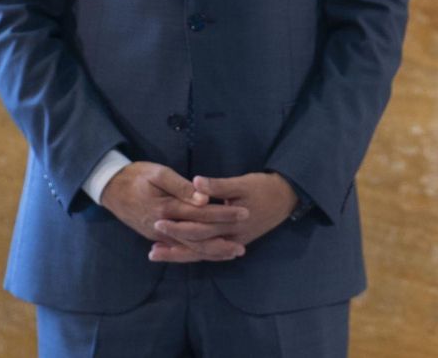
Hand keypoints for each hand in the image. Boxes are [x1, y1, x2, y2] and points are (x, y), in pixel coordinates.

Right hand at [98, 161, 249, 261]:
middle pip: (197, 237)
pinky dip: (195, 252)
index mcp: (166, 208)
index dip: (224, 214)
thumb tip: (203, 198)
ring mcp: (157, 234)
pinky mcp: (155, 236)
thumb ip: (181, 186)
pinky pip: (179, 248)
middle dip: (221, 241)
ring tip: (231, 253)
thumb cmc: (136, 176)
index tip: (244, 212)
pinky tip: (209, 253)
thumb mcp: (158, 173)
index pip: (201, 214)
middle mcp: (162, 226)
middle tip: (243, 245)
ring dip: (211, 252)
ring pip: (188, 247)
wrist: (109, 188)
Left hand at [147, 172, 299, 262]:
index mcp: (231, 222)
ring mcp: (234, 242)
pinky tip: (181, 253)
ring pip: (204, 253)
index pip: (199, 228)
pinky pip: (212, 253)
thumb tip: (195, 183)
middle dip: (174, 246)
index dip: (178, 227)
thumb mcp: (242, 183)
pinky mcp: (235, 242)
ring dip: (181, 255)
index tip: (158, 222)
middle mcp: (232, 237)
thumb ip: (218, 186)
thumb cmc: (263, 187)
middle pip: (198, 245)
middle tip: (151, 249)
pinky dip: (195, 254)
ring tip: (158, 255)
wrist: (286, 198)